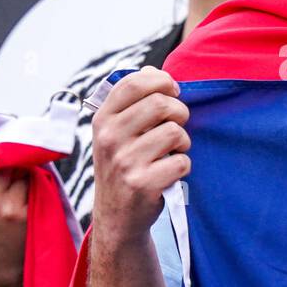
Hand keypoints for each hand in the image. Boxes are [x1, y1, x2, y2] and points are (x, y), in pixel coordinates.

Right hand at [0, 143, 27, 286]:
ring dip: (24, 165)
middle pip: (1, 160)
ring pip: (20, 170)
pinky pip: (33, 183)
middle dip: (10, 151)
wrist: (2, 264)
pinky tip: (33, 181)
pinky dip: (34, 179)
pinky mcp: (26, 213)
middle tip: (18, 145)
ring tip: (24, 169)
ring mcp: (7, 207)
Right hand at [90, 67, 190, 249]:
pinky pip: (181, 161)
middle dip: (180, 113)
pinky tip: (169, 173)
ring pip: (175, 132)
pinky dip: (182, 166)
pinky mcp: (142, 184)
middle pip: (161, 104)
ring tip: (172, 152)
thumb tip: (153, 69)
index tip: (173, 92)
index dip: (162, 81)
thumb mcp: (117, 133)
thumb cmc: (124, 166)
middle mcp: (109, 138)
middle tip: (177, 126)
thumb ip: (133, 101)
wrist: (116, 217)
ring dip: (183, 142)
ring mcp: (124, 161)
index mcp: (103, 119)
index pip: (134, 83)